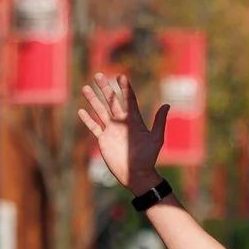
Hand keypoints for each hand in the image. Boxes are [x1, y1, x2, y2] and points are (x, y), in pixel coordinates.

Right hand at [77, 72, 168, 193]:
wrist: (137, 174)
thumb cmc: (148, 157)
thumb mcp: (156, 138)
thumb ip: (159, 121)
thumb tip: (167, 105)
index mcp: (133, 120)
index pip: (128, 100)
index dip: (125, 88)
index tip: (120, 76)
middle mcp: (121, 122)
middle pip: (111, 101)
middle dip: (105, 88)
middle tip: (98, 75)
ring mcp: (111, 130)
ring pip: (100, 111)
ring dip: (93, 100)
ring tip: (85, 88)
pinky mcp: (103, 140)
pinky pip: (94, 127)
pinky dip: (87, 120)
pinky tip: (81, 111)